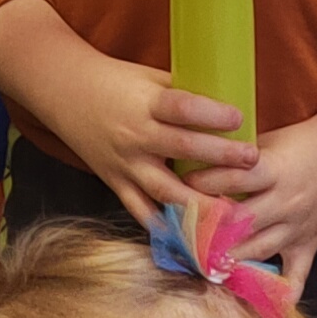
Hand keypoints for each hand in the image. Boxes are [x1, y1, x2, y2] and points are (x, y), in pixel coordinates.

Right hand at [36, 37, 256, 224]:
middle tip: (252, 160)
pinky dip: (164, 227)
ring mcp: (124, 164)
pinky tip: (189, 239)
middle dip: (220, 157)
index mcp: (146, 103)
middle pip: (182, 149)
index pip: (182, 108)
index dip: (211, 115)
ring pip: (165, 190)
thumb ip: (185, 95)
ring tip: (230, 214)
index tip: (239, 118)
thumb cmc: (116, 81)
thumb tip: (230, 108)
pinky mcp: (115, 182)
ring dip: (199, 204)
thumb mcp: (150, 78)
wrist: (64, 91)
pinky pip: (141, 210)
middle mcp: (135, 136)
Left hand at [193, 102, 316, 301]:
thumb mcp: (267, 140)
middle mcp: (286, 201)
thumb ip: (234, 157)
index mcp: (274, 169)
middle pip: (240, 222)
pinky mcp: (309, 244)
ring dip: (229, 260)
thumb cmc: (303, 141)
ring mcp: (298, 227)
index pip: (233, 180)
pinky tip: (262, 308)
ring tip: (200, 265)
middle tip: (179, 235)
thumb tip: (190, 165)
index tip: (178, 189)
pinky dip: (282, 294)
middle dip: (208, 229)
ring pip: (258, 250)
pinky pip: (297, 276)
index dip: (202, 184)